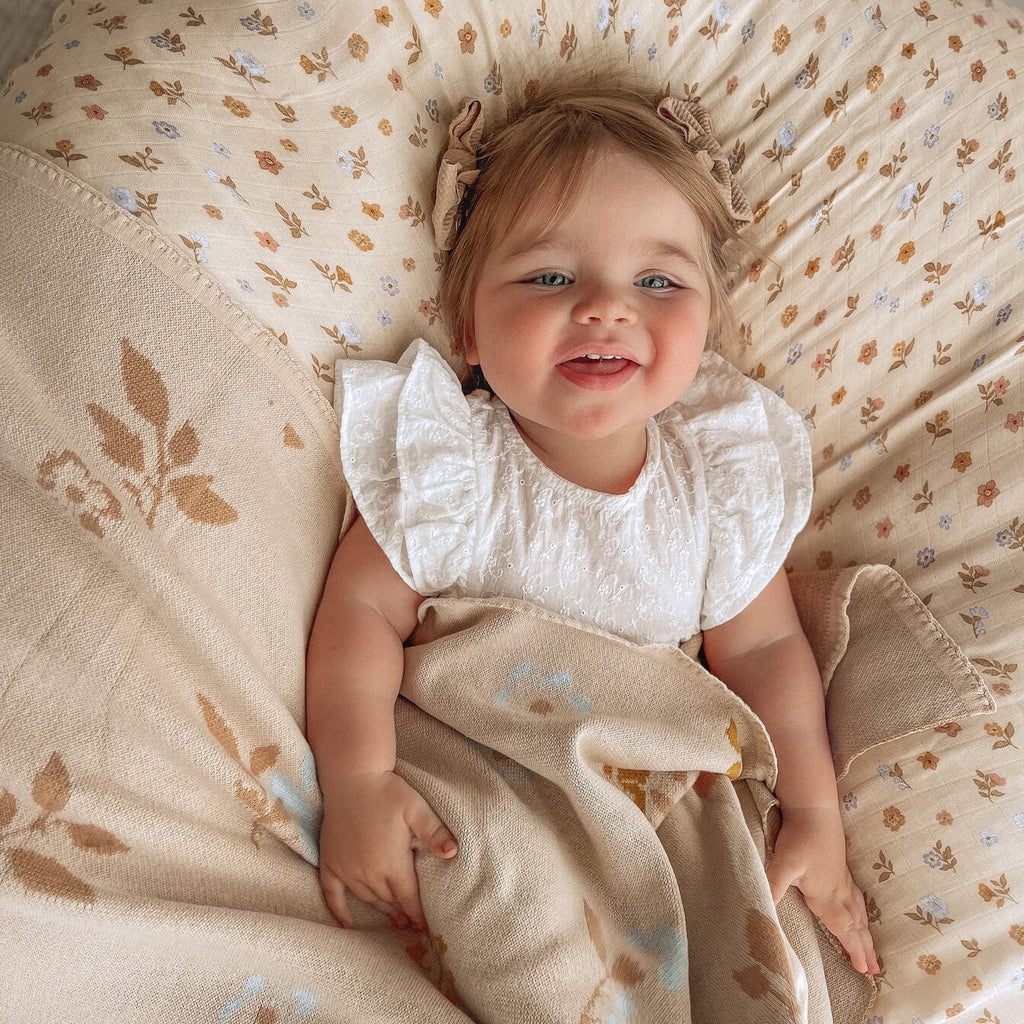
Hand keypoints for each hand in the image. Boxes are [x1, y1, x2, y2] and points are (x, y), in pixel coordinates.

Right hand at [318, 770, 457, 929]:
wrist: (352, 777)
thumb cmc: (387, 791)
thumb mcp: (416, 808)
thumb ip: (435, 832)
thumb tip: (453, 852)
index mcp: (391, 862)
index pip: (408, 897)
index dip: (417, 914)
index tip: (425, 927)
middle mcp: (368, 872)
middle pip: (388, 900)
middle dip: (401, 911)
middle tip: (411, 921)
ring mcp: (347, 869)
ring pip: (367, 898)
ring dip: (380, 909)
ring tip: (392, 917)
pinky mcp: (331, 863)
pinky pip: (332, 895)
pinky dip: (339, 911)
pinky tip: (347, 923)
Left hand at [767, 806, 879, 975]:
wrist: (814, 811)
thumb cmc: (800, 837)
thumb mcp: (784, 864)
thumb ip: (774, 886)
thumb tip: (762, 908)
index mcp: (827, 896)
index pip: (843, 929)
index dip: (853, 949)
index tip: (864, 969)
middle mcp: (839, 891)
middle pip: (855, 925)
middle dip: (864, 948)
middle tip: (875, 970)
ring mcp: (842, 879)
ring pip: (858, 912)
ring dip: (865, 932)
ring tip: (872, 949)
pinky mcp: (840, 868)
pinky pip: (856, 898)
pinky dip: (862, 912)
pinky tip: (860, 911)